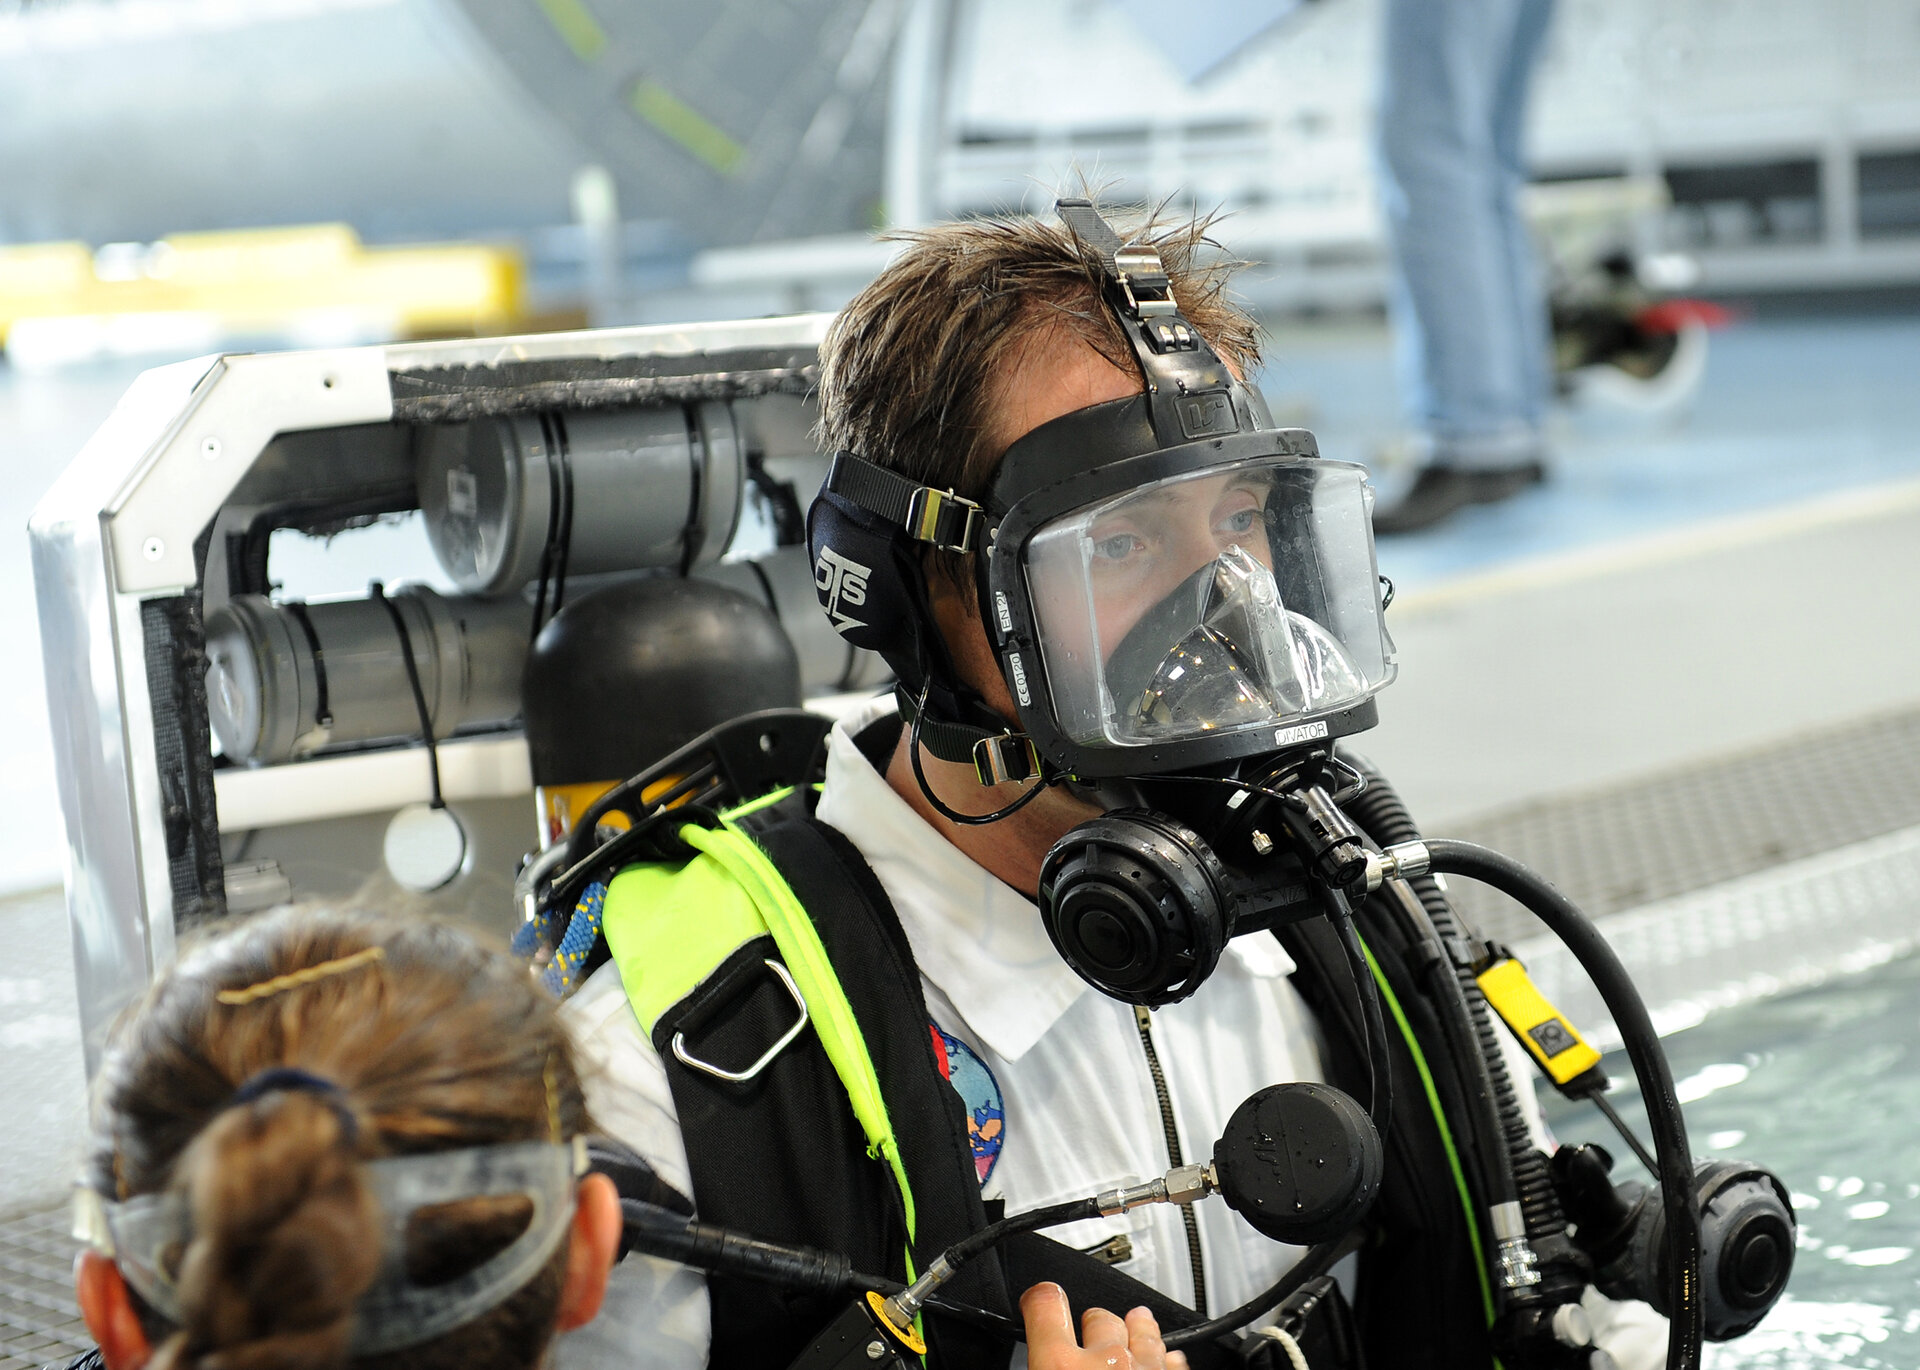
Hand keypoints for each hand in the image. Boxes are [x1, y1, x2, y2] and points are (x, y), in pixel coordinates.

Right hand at [1020, 1282, 1189, 1369]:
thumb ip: (1039, 1365)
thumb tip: (1037, 1359)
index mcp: (1060, 1366)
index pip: (1045, 1304)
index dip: (1041, 1299)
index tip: (1041, 1299)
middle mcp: (1106, 1362)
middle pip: (1099, 1317)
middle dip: (1092, 1323)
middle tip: (1086, 1336)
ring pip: (1143, 1332)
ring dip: (1136, 1330)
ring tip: (1137, 1321)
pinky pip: (1174, 1362)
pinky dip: (1168, 1360)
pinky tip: (1168, 1358)